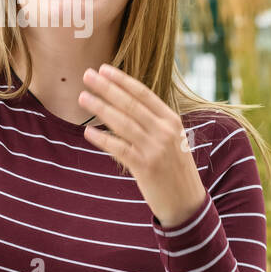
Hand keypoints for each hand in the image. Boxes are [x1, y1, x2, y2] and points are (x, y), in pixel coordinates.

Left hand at [78, 64, 207, 226]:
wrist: (187, 202)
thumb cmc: (174, 168)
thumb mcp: (171, 139)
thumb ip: (152, 122)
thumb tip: (123, 103)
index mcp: (171, 120)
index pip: (143, 93)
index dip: (122, 80)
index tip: (104, 69)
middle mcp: (165, 131)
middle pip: (130, 103)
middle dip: (107, 88)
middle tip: (87, 75)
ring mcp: (155, 149)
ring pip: (122, 123)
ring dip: (100, 108)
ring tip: (82, 97)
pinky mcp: (146, 167)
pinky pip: (120, 149)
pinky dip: (103, 139)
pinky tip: (88, 132)